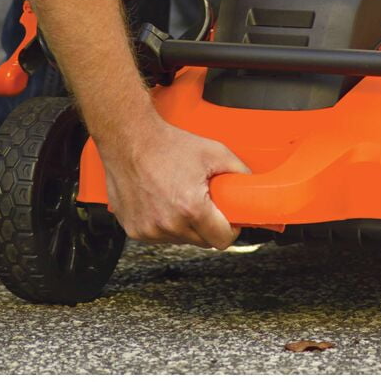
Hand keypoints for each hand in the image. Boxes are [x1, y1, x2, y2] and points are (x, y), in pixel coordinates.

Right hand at [98, 117, 248, 248]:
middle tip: (203, 201)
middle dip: (208, 225)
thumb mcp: (214, 152)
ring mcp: (149, 230)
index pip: (222, 241)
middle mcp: (169, 225)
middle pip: (202, 241)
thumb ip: (239, 172)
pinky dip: (164, 223)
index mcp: (192, 209)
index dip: (229, 229)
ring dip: (184, 225)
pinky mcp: (134, 230)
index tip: (228, 219)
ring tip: (179, 196)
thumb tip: (251, 187)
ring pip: (180, 240)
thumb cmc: (167, 144)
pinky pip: (159, 236)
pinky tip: (161, 201)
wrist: (129, 139)